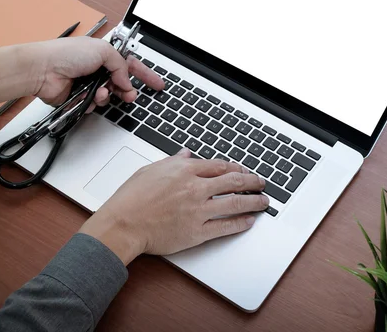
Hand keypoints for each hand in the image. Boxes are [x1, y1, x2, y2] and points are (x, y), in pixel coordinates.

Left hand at [0, 37, 163, 105]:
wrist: (44, 69)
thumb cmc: (67, 54)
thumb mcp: (103, 51)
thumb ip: (121, 66)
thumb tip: (126, 81)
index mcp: (103, 54)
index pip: (129, 64)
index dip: (144, 74)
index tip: (157, 84)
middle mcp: (96, 69)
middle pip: (121, 84)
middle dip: (127, 90)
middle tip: (129, 95)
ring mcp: (88, 84)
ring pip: (109, 96)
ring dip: (107, 95)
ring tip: (100, 92)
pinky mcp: (79, 98)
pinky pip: (94, 105)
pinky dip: (93, 102)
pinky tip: (87, 96)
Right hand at [79, 149, 268, 264]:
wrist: (123, 224)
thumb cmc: (131, 198)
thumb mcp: (150, 170)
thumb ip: (172, 161)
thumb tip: (186, 154)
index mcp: (184, 171)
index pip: (219, 166)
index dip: (236, 168)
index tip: (243, 171)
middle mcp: (195, 188)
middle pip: (233, 182)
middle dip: (252, 181)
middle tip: (261, 183)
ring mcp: (198, 210)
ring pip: (235, 203)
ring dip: (254, 201)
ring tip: (264, 201)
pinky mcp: (197, 231)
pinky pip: (225, 226)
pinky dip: (240, 223)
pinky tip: (249, 220)